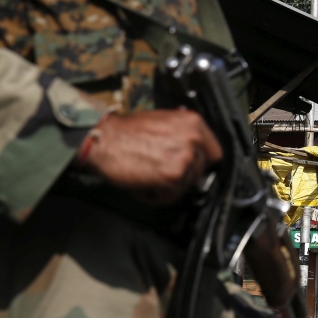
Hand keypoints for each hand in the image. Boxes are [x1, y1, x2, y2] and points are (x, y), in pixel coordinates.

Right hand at [80, 109, 222, 204]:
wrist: (102, 139)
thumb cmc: (125, 131)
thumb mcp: (163, 120)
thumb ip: (182, 133)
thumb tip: (194, 147)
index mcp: (193, 123)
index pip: (214, 152)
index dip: (200, 162)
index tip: (189, 166)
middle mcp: (193, 140)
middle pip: (199, 171)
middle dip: (181, 175)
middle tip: (160, 173)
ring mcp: (184, 159)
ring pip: (185, 185)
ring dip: (167, 187)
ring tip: (148, 177)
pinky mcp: (172, 177)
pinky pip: (171, 196)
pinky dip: (156, 196)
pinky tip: (143, 185)